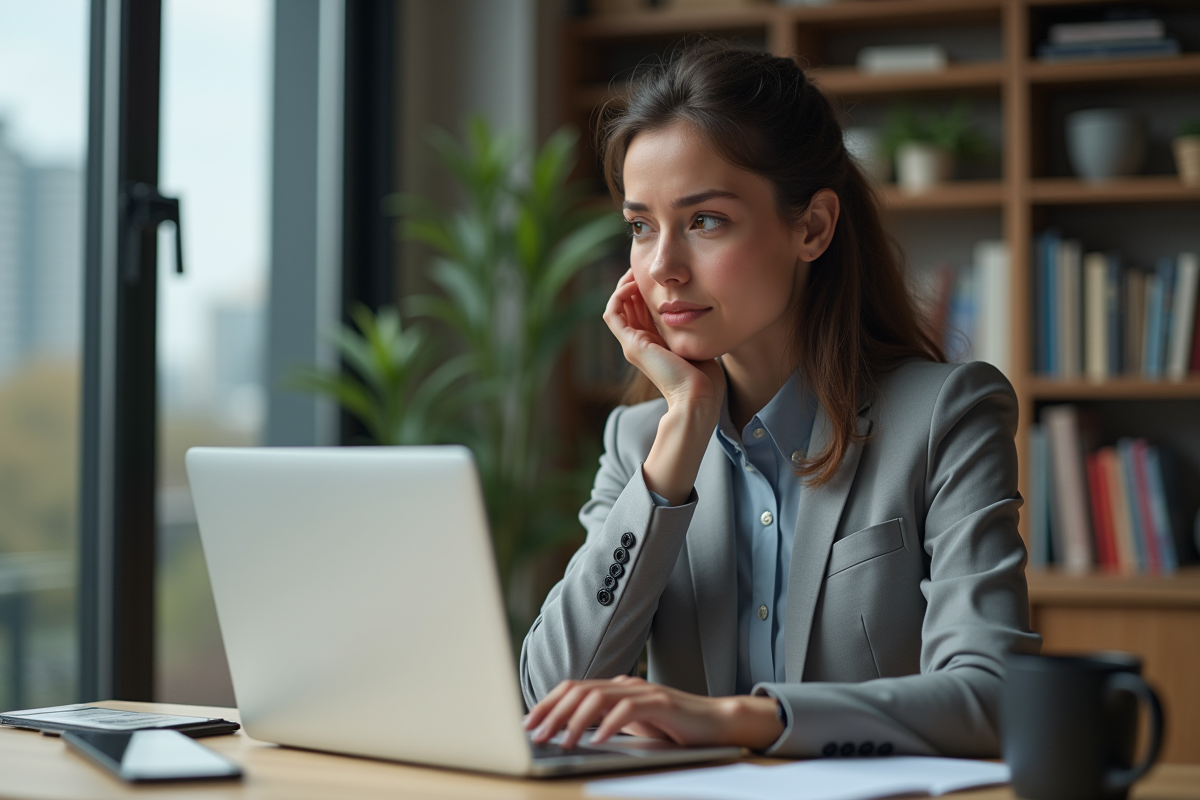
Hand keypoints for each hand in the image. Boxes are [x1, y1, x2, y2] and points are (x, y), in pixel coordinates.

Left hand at [522, 675, 782, 750]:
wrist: (716, 723)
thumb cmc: (673, 727)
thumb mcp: (632, 726)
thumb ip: (605, 723)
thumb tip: (569, 733)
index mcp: (615, 688)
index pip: (573, 688)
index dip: (547, 704)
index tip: (528, 723)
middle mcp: (626, 684)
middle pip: (579, 690)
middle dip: (553, 712)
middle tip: (536, 734)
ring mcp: (644, 691)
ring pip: (599, 698)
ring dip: (576, 721)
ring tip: (563, 741)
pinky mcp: (662, 704)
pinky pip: (629, 710)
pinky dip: (609, 724)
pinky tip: (597, 740)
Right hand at [602, 269, 724, 415]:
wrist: (698, 396)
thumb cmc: (705, 377)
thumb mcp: (699, 342)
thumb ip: (694, 327)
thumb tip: (703, 309)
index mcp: (655, 343)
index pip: (643, 308)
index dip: (646, 288)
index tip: (659, 273)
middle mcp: (640, 343)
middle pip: (628, 304)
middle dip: (635, 282)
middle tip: (644, 265)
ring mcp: (633, 344)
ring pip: (617, 306)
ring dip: (623, 285)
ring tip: (636, 270)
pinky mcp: (631, 345)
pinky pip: (612, 314)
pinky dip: (618, 296)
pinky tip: (632, 284)